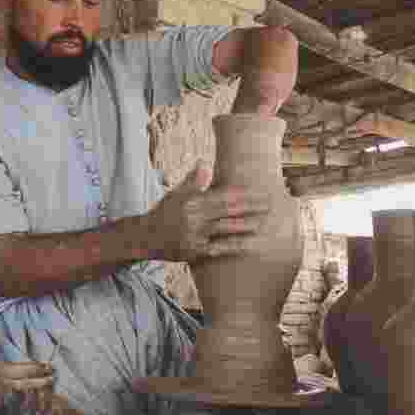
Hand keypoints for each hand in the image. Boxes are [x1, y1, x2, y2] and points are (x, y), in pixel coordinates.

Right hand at [145, 160, 270, 262]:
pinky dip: (234, 247)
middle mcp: (194, 217)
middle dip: (250, 207)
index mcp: (193, 201)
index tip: (259, 191)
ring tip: (263, 223)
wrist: (144, 237)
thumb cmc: (164, 213)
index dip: (242, 193)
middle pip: (227, 210)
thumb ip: (193, 181)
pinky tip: (249, 246)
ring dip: (245, 226)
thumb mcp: (175, 194)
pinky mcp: (195, 251)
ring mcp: (195, 235)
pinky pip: (218, 249)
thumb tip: (204, 163)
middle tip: (270, 204)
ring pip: (224, 229)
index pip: (222, 195)